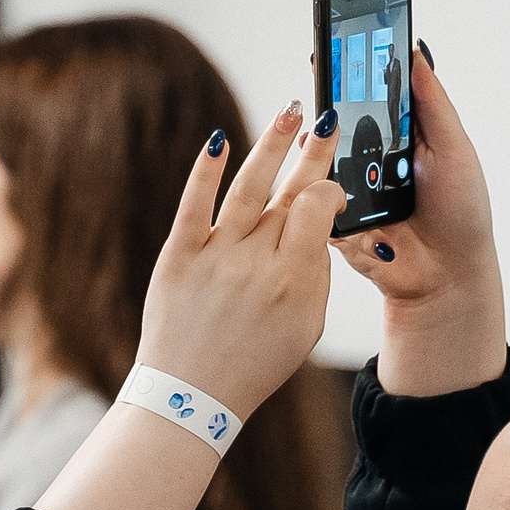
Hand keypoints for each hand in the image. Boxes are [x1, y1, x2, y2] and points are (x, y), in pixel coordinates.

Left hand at [136, 102, 346, 417]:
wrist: (191, 396)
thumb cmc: (254, 365)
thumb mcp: (305, 329)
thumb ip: (315, 276)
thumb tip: (316, 228)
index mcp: (294, 282)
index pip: (317, 210)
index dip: (329, 188)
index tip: (331, 186)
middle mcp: (255, 263)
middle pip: (289, 193)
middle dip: (312, 152)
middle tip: (324, 120)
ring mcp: (215, 257)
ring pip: (247, 187)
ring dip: (270, 145)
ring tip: (288, 113)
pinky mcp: (178, 257)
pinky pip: (193, 204)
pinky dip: (205, 171)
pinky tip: (217, 141)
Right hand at [334, 42, 506, 394]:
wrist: (447, 276)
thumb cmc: (461, 213)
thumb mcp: (454, 149)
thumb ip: (431, 102)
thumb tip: (415, 49)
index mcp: (398, 135)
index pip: (369, 92)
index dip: (353, 65)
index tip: (340, 35)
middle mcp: (369, 156)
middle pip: (338, 117)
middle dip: (329, 93)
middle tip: (318, 62)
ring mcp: (347, 185)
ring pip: (320, 152)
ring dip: (319, 135)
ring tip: (319, 114)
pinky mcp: (331, 216)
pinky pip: (312, 193)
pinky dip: (313, 180)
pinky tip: (313, 162)